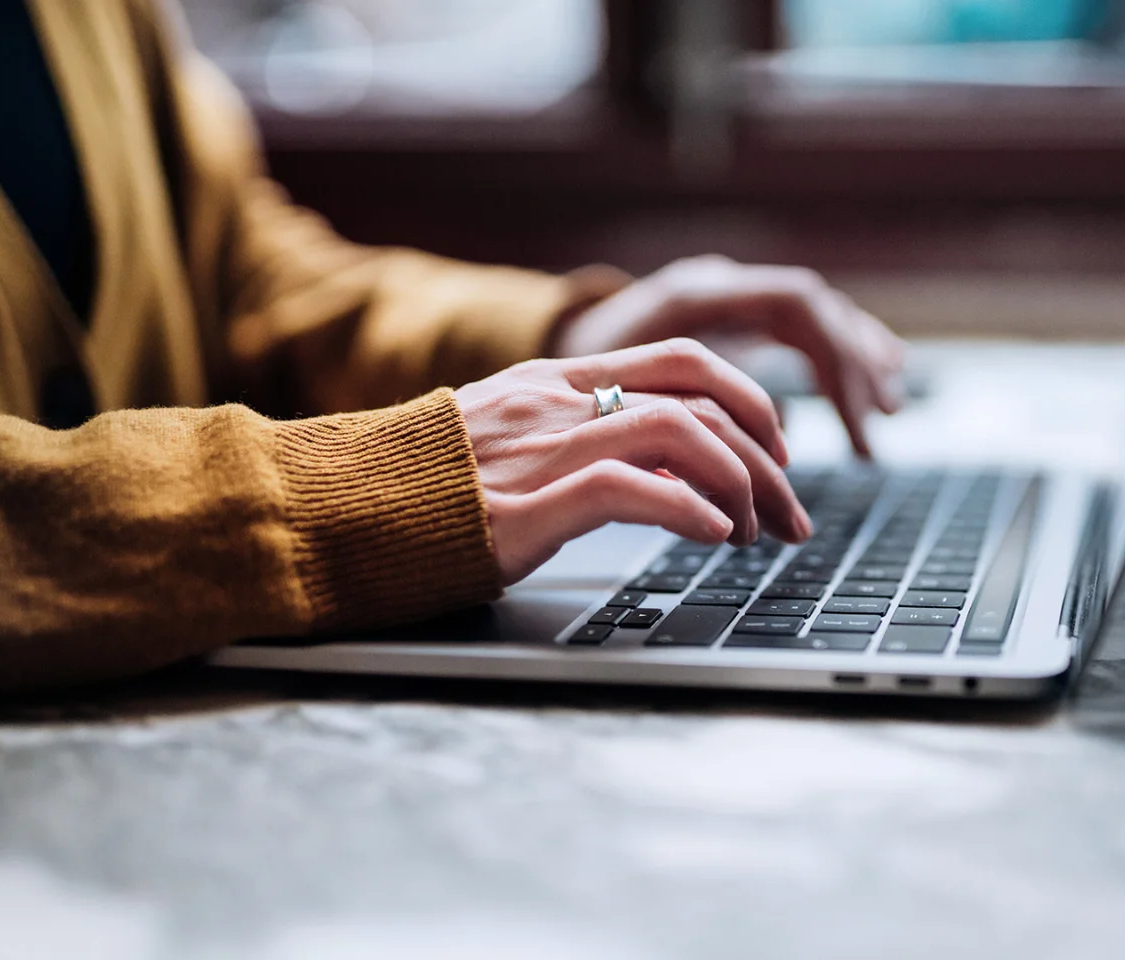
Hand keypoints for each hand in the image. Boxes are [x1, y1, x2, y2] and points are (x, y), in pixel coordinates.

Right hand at [455, 338, 812, 584]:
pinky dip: (690, 511)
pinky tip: (714, 538)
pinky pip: (632, 489)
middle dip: (767, 454)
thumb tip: (669, 470)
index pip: (685, 361)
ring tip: (753, 533)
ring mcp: (543, 448)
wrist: (333, 509)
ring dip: (739, 486)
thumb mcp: (511, 442)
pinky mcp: (525, 505)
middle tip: (790, 511)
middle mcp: (559, 401)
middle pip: (702, 394)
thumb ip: (582, 438)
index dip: (750, 402)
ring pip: (682, 434)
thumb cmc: (424, 489)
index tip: (776, 455)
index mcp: (559, 381)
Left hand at [552, 255, 907, 457]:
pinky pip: (800, 327)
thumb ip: (668, 430)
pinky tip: (870, 381)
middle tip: (878, 428)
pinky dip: (836, 356)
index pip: (795, 305)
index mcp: (693, 293)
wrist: (533, 343)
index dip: (832, 364)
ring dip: (855, 360)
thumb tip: (726, 487)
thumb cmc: (560, 385)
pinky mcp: (727, 317)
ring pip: (813, 315)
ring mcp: (725, 296)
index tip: (851, 426)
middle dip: (853, 370)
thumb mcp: (607, 404)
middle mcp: (717, 284)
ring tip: (889, 408)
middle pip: (814, 310)